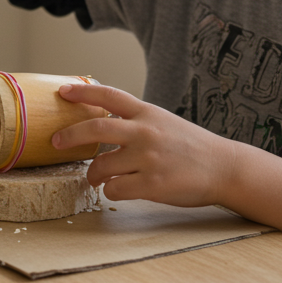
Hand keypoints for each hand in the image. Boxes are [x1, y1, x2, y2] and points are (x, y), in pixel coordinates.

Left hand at [51, 82, 236, 207]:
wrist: (225, 168)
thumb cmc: (191, 146)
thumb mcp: (163, 122)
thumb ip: (135, 120)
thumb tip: (100, 123)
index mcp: (147, 113)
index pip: (109, 96)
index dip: (82, 92)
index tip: (62, 92)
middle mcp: (145, 132)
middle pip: (94, 129)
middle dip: (68, 136)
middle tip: (56, 142)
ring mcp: (148, 158)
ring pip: (100, 166)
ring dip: (92, 174)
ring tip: (95, 178)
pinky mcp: (153, 184)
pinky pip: (115, 189)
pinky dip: (110, 191)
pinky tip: (118, 190)